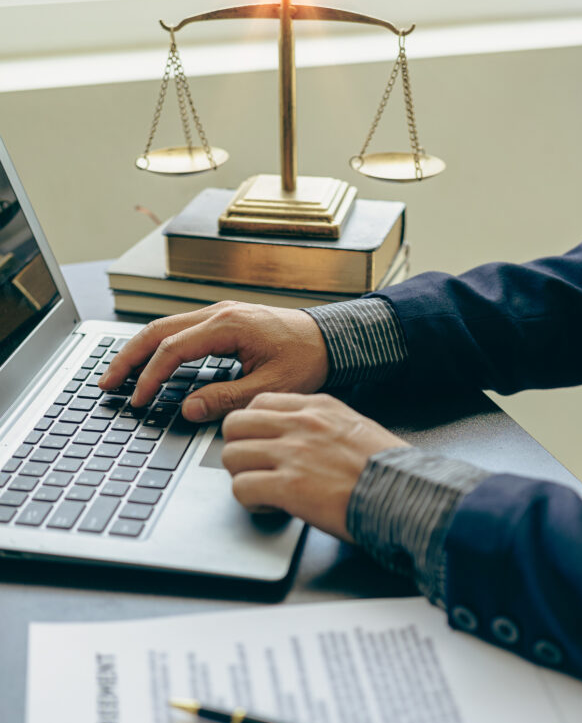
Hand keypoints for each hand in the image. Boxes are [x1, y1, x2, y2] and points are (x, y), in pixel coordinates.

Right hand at [98, 302, 329, 420]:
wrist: (333, 339)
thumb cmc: (308, 360)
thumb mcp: (270, 387)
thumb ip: (226, 398)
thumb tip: (187, 409)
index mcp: (228, 325)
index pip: (173, 350)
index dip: (150, 378)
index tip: (138, 401)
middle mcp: (219, 313)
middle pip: (157, 331)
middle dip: (128, 358)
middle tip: (106, 384)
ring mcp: (220, 314)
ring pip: (165, 327)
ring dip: (139, 351)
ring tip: (118, 375)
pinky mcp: (224, 321)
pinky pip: (181, 330)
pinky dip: (159, 347)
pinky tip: (149, 364)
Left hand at [221, 393, 407, 539]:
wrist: (407, 495)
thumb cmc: (389, 470)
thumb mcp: (355, 428)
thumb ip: (321, 427)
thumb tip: (297, 439)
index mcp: (318, 408)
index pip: (259, 402)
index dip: (253, 427)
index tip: (259, 444)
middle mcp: (301, 425)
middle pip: (236, 424)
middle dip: (239, 449)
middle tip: (254, 468)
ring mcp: (293, 453)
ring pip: (232, 455)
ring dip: (242, 476)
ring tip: (263, 490)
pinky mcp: (289, 486)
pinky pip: (241, 488)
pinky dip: (250, 501)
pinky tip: (269, 507)